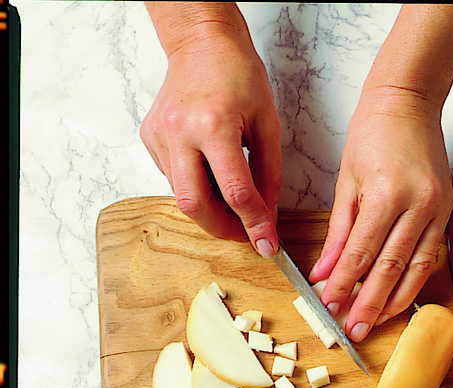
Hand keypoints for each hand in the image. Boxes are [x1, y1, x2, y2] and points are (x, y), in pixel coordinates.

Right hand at [140, 28, 281, 256]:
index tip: (267, 243)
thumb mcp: (268, 125)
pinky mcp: (150, 137)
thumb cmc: (240, 76)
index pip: (236, 192)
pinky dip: (196, 186)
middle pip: (195, 205)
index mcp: (214, 126)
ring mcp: (159, 135)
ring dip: (210, 207)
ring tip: (232, 197)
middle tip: (244, 231)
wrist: (202, 45)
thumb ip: (268, 176)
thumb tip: (266, 216)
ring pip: (182, 194)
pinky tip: (209, 171)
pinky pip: (173, 177)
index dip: (255, 223)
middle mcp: (180, 132)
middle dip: (222, 228)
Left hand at [309, 88, 452, 340]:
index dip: (344, 285)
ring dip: (395, 300)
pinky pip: (431, 254)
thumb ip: (338, 231)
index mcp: (387, 193)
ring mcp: (438, 208)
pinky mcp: (447, 210)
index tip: (329, 307)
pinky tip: (400, 297)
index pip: (360, 253)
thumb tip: (325, 270)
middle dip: (369, 304)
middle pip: (391, 268)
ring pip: (417, 268)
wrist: (408, 102)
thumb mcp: (345, 181)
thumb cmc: (372, 133)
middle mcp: (418, 204)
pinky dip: (415, 280)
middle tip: (353, 330)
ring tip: (376, 322)